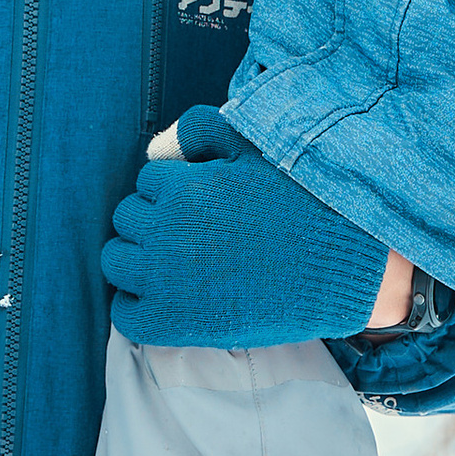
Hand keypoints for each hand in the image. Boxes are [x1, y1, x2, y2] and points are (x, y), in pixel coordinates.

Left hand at [105, 107, 399, 349]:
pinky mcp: (171, 323)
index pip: (147, 181)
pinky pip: (126, 312)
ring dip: (139, 258)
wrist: (338, 272)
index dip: (174, 189)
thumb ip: (203, 132)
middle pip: (127, 220)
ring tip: (177, 261)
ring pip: (116, 261)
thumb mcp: (255, 151)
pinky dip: (138, 303)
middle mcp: (164, 234)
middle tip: (192, 233)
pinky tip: (167, 296)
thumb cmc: (301, 207)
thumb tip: (159, 145)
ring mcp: (164, 281)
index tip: (201, 203)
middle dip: (154, 220)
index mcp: (180, 190)